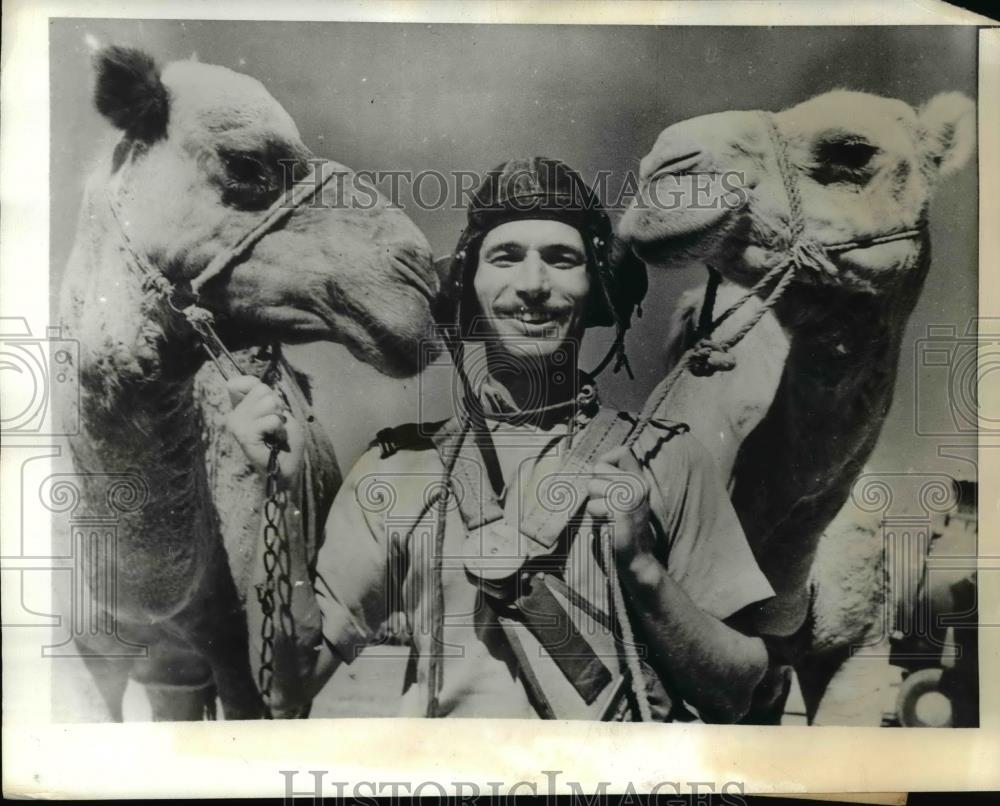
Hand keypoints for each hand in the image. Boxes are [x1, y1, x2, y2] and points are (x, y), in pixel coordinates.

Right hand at [225, 375, 304, 484]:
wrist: (286, 470)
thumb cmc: (285, 442)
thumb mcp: (278, 411)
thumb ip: (265, 396)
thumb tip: (248, 386)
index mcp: (239, 409)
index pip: (240, 382)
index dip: (259, 388)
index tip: (269, 407)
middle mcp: (234, 416)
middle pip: (261, 389)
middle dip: (277, 405)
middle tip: (275, 425)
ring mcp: (236, 425)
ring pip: (269, 403)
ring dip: (280, 418)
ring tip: (275, 433)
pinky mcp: (244, 435)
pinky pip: (272, 420)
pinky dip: (280, 430)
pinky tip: (274, 441)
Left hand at [586, 445, 653, 570]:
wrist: (636, 556)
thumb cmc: (623, 526)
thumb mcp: (623, 497)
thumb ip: (614, 480)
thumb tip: (594, 468)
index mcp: (639, 479)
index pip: (623, 451)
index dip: (606, 459)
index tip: (601, 475)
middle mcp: (637, 484)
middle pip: (599, 468)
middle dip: (595, 486)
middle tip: (606, 503)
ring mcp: (630, 496)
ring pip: (593, 485)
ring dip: (594, 502)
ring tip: (607, 514)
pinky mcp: (620, 511)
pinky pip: (593, 506)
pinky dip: (595, 516)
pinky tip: (607, 524)